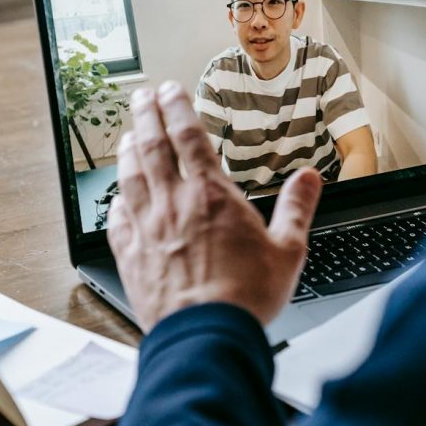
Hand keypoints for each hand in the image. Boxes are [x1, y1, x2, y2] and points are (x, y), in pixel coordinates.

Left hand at [106, 82, 322, 330]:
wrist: (205, 335)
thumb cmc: (245, 297)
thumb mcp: (287, 249)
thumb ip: (296, 208)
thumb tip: (309, 178)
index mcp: (211, 195)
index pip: (188, 137)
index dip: (177, 107)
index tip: (169, 90)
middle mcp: (173, 205)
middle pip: (153, 147)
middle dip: (146, 116)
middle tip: (141, 97)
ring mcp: (147, 230)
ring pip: (129, 178)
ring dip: (127, 152)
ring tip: (128, 136)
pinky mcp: (131, 257)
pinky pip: (117, 221)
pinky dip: (115, 204)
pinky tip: (116, 200)